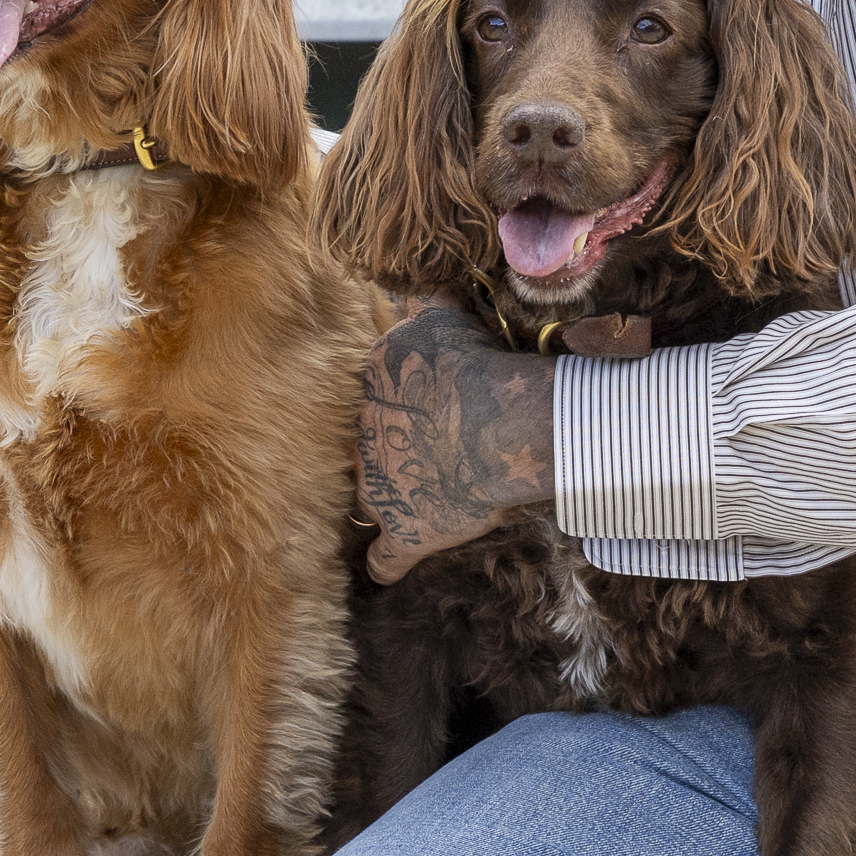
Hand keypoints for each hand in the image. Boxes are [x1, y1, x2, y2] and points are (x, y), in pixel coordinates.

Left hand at [357, 304, 555, 583]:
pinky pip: (384, 560)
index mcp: (368, 387)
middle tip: (416, 451)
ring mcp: (379, 489)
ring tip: (404, 501)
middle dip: (380, 450)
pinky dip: (385, 565)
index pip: (366, 396)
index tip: (414, 405)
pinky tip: (386, 568)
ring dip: (382, 498)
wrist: (496, 422)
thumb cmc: (475, 365)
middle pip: (359, 447)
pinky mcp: (404, 531)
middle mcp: (361, 439)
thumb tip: (415, 286)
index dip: (389, 403)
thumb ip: (422, 303)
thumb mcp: (440, 317)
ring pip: (364, 497)